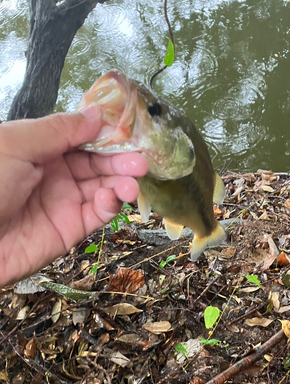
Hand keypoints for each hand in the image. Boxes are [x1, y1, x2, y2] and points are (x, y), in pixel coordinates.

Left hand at [0, 106, 147, 286]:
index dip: (105, 136)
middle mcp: (56, 174)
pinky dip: (110, 205)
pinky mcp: (71, 230)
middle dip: (120, 161)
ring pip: (103, 188)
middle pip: (97, 163)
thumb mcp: (17, 144)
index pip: (82, 138)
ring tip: (133, 182)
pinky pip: (97, 215)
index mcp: (41, 148)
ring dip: (121, 183)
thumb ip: (59, 129)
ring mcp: (65, 202)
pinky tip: (111, 198)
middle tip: (140, 162)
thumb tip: (97, 114)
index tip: (128, 133)